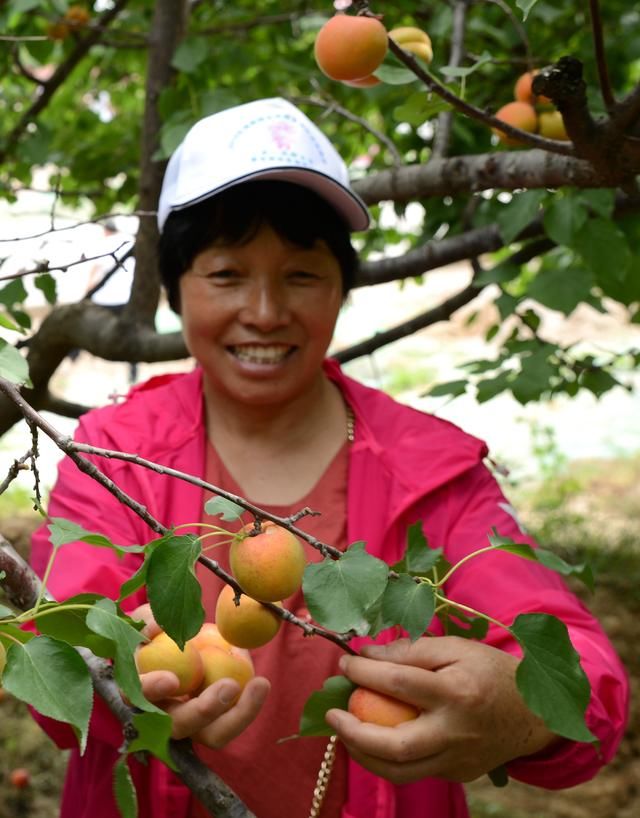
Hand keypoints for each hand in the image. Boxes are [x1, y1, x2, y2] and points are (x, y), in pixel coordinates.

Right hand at [130, 604, 269, 748]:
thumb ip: (150, 621)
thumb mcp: (149, 622)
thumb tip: (159, 626)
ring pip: (212, 734)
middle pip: (179, 726)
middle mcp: (160, 717)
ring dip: (238, 714)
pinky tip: (260, 683)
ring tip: (260, 684)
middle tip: (230, 685)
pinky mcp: (214, 723)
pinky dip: (247, 705)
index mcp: (137, 689)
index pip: (137, 695)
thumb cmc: (156, 635)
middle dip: (204, 710)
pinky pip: (232, 722)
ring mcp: (190, 724)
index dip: (152, 689)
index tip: (172, 679)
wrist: (177, 649)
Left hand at [325, 636, 558, 783]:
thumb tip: (368, 654)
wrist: (534, 714)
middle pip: (395, 746)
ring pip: (400, 772)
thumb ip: (413, 650)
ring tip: (344, 731)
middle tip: (332, 713)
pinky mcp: (457, 775)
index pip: (399, 683)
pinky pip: (415, 772)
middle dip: (354, 732)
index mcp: (457, 692)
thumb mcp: (457, 647)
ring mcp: (457, 760)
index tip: (345, 662)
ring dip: (364, 754)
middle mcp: (455, 732)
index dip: (364, 671)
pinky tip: (374, 739)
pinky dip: (388, 758)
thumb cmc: (491, 671)